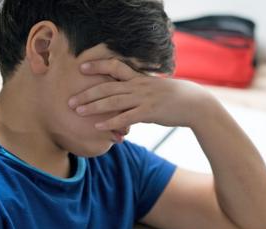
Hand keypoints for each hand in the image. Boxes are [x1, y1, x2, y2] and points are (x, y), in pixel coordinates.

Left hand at [68, 59, 216, 130]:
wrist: (194, 104)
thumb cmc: (174, 99)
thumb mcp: (155, 90)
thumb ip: (138, 94)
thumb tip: (127, 103)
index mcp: (139, 78)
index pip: (115, 66)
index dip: (98, 66)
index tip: (81, 67)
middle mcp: (138, 85)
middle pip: (107, 86)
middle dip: (87, 93)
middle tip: (70, 100)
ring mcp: (143, 98)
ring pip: (113, 101)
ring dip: (93, 106)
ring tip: (77, 111)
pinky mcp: (149, 112)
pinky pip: (126, 117)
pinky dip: (110, 122)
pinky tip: (98, 126)